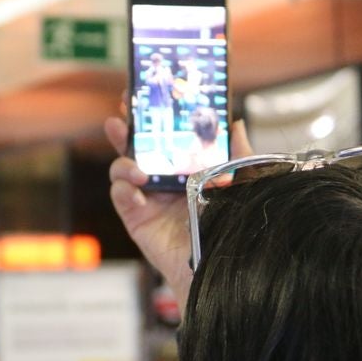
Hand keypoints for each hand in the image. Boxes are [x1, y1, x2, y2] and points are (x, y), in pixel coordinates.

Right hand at [106, 117, 252, 311]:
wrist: (223, 264)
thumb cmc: (234, 224)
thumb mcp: (241, 181)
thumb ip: (238, 153)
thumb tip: (234, 122)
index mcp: (187, 167)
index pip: (166, 136)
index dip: (152, 117)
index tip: (141, 96)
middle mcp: (165, 180)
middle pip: (138, 148)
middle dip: (126, 130)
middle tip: (120, 117)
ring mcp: (150, 198)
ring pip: (123, 170)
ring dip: (124, 163)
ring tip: (137, 168)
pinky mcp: (138, 219)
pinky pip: (122, 198)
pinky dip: (123, 189)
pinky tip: (134, 189)